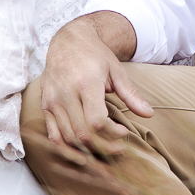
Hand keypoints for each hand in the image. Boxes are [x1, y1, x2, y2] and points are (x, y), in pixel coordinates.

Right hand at [34, 20, 154, 155]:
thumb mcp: (116, 70)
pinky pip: (53, 136)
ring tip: (105, 153)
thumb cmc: (94, 55)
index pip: (97, 121)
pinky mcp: (45, 106)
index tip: (124, 133)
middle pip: (83, 134)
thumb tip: (149, 114)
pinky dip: (67, 149)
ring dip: (88, 152)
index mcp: (86, 84)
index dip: (112, 134)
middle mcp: (66, 94)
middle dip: (104, 147)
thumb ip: (130, 94)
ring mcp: (53, 102)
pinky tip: (82, 153)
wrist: (67, 41)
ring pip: (68, 138)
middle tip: (118, 149)